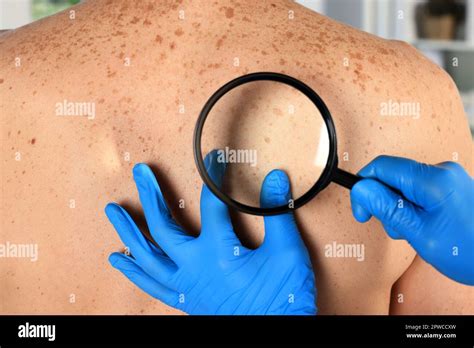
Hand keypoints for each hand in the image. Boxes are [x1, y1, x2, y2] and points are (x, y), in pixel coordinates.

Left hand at [105, 151, 316, 313]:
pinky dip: (134, 272)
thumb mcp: (287, 252)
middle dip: (150, 196)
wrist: (280, 332)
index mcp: (218, 252)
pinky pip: (152, 286)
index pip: (211, 203)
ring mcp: (187, 285)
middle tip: (140, 173)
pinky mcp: (187, 300)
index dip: (213, 177)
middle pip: (162, 227)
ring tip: (113, 212)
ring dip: (128, 232)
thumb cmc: (283, 297)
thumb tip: (275, 178)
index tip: (214, 160)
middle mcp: (194, 268)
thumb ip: (277, 213)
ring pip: (146, 257)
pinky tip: (120, 260)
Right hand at [350, 155, 473, 284]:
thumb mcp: (419, 234)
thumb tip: (361, 189)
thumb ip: (387, 208)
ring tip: (413, 232)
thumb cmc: (468, 251)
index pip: (382, 167)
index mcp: (433, 180)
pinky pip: (418, 189)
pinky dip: (412, 207)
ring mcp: (448, 177)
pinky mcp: (450, 185)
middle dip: (384, 202)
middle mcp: (442, 171)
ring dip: (399, 207)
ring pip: (404, 184)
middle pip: (392, 176)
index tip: (361, 211)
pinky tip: (423, 226)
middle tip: (393, 227)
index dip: (364, 187)